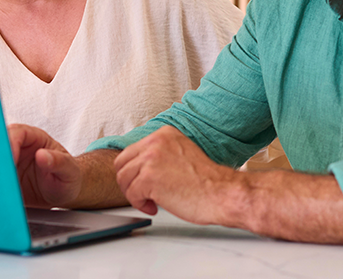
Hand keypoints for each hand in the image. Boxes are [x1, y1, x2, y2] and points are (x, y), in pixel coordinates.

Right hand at [7, 124, 81, 207]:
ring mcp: (9, 163)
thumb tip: (42, 155)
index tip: (10, 160)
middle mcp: (18, 147)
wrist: (63, 193)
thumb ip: (59, 162)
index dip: (11, 144)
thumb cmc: (68, 177)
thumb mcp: (69, 171)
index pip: (17, 133)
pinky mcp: (3, 178)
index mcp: (34, 138)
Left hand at [114, 126, 240, 223]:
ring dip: (134, 195)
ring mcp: (151, 159)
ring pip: (123, 179)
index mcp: (163, 134)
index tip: (142, 181)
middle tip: (141, 193)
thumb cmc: (206, 181)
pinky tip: (155, 207)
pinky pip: (131, 194)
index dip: (134, 171)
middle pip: (121, 163)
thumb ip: (160, 155)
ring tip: (151, 201)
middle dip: (128, 182)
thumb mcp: (180, 154)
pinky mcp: (149, 178)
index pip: (131, 151)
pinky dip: (140, 204)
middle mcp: (155, 142)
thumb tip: (139, 166)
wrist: (221, 192)